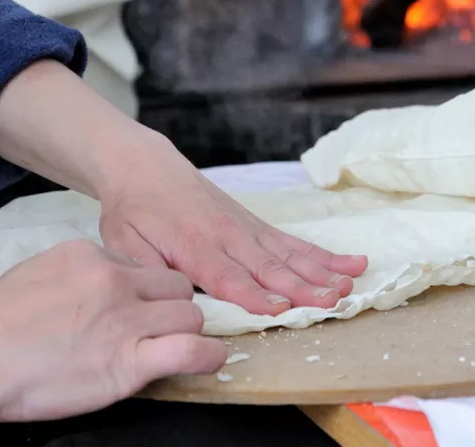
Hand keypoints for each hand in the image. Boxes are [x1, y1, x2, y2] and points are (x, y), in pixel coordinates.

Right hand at [0, 239, 227, 421]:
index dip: (146, 291)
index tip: (138, 309)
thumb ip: (78, 278)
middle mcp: (114, 282)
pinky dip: (207, 356)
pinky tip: (207, 360)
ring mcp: (124, 321)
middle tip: (158, 329)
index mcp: (90, 257)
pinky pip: (191, 350)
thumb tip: (97, 289)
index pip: (142, 267)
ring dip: (186, 331)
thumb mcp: (38, 274)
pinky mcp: (128, 362)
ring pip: (190, 315)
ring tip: (174, 347)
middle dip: (172, 307)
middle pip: (176, 286)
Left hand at [98, 139, 368, 315]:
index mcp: (194, 246)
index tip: (280, 308)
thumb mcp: (124, 243)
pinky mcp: (256, 225)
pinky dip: (323, 255)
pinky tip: (350, 263)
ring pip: (290, 254)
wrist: (145, 167)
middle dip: (303, 286)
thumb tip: (172, 300)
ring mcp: (247, 229)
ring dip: (322, 271)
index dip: (254, 294)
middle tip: (332, 300)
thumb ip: (147, 271)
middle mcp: (228, 236)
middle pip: (270, 266)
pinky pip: (294, 242)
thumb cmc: (133, 210)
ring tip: (350, 284)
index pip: (228, 277)